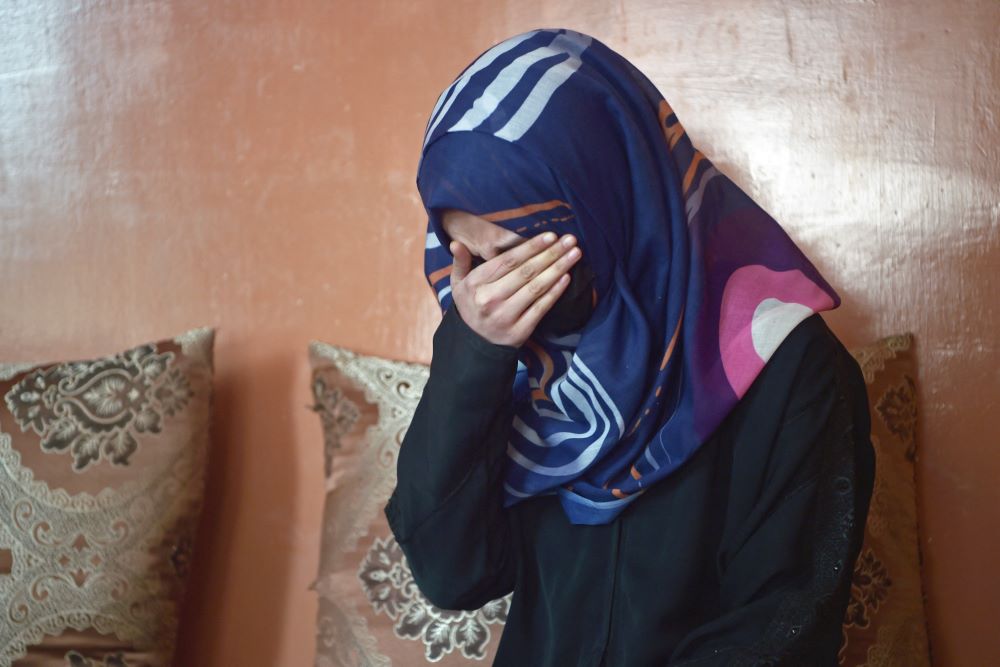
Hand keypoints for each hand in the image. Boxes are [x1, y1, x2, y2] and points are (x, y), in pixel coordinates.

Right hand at [448, 232, 582, 347]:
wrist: (473, 345)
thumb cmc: (470, 306)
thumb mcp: (458, 284)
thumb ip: (460, 263)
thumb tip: (456, 243)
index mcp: (476, 284)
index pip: (508, 261)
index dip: (531, 247)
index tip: (551, 236)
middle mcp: (490, 299)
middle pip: (526, 272)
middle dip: (551, 254)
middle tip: (571, 240)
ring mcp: (506, 316)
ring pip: (536, 288)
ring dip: (558, 269)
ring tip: (575, 254)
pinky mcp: (519, 331)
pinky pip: (541, 308)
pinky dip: (555, 292)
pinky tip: (566, 278)